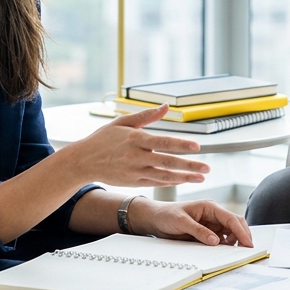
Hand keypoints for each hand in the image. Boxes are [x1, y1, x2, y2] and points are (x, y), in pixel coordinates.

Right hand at [68, 105, 209, 187]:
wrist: (83, 161)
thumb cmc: (103, 139)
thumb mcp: (122, 123)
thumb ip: (146, 116)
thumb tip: (166, 106)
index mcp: (135, 139)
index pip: (163, 142)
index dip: (181, 144)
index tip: (197, 147)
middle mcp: (136, 156)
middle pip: (167, 162)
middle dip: (189, 166)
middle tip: (206, 168)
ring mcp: (135, 171)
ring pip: (164, 176)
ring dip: (184, 177)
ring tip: (200, 177)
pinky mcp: (133, 182)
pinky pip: (156, 183)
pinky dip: (171, 182)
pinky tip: (183, 180)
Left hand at [134, 199, 254, 246]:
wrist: (155, 219)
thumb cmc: (167, 215)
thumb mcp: (181, 222)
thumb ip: (199, 231)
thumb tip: (216, 241)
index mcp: (210, 207)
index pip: (231, 218)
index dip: (241, 231)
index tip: (247, 243)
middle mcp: (214, 214)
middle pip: (235, 224)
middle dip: (243, 236)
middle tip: (247, 250)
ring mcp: (211, 223)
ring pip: (230, 233)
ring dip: (234, 242)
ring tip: (234, 252)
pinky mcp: (208, 232)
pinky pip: (221, 239)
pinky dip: (225, 245)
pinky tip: (224, 251)